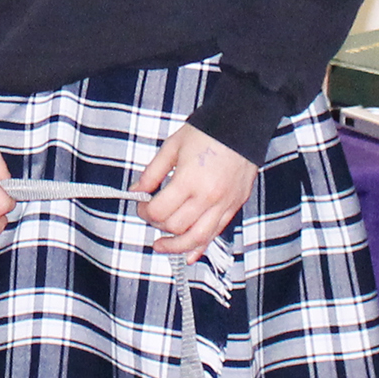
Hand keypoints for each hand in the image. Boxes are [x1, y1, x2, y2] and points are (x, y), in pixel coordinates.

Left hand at [137, 123, 258, 260]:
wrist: (242, 124)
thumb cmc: (207, 132)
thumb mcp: (172, 146)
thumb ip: (152, 172)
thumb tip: (136, 191)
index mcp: (190, 180)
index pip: (160, 211)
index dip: (144, 211)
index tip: (141, 204)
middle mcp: (208, 197)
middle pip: (175, 226)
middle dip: (157, 225)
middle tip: (151, 215)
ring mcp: (224, 204)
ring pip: (196, 238)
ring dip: (176, 247)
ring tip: (162, 246)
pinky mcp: (234, 206)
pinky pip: (215, 234)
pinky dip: (200, 246)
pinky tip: (188, 254)